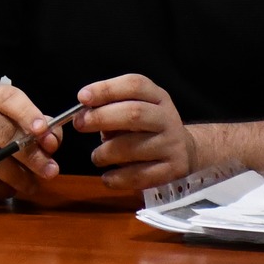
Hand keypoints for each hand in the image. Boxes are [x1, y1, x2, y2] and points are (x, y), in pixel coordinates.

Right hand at [0, 83, 63, 201]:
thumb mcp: (19, 122)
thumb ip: (43, 131)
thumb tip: (51, 142)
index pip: (9, 98)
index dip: (28, 114)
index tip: (43, 131)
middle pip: (3, 134)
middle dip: (31, 157)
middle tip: (50, 172)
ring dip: (16, 178)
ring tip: (30, 185)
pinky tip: (7, 189)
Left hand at [73, 73, 195, 191]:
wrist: (184, 151)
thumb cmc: (147, 126)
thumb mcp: (134, 108)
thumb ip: (111, 108)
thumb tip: (82, 116)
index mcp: (157, 96)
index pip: (134, 85)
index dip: (106, 89)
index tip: (82, 97)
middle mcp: (167, 118)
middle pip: (134, 113)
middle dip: (101, 118)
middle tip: (79, 125)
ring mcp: (172, 144)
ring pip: (135, 147)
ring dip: (107, 152)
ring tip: (96, 157)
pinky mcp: (172, 169)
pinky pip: (141, 175)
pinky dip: (118, 178)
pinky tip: (107, 178)